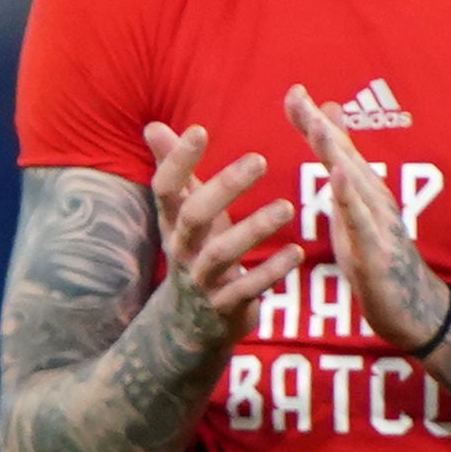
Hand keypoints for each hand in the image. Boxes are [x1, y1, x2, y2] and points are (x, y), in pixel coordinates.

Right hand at [143, 122, 302, 351]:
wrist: (191, 324)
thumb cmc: (195, 252)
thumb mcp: (181, 214)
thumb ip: (174, 170)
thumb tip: (154, 126)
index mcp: (172, 223)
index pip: (165, 188)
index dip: (177, 160)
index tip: (198, 130)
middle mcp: (181, 249)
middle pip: (194, 216)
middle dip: (224, 187)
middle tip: (259, 159)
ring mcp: (202, 280)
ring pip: (221, 254)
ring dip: (254, 230)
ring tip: (287, 208)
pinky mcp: (225, 306)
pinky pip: (248, 288)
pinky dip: (271, 271)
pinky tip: (296, 252)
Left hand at [284, 85, 447, 346]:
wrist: (412, 308)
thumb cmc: (377, 255)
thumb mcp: (353, 211)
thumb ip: (342, 173)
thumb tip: (331, 132)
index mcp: (362, 190)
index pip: (335, 148)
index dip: (314, 120)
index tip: (292, 91)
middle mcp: (372, 198)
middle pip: (343, 155)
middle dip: (319, 125)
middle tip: (297, 95)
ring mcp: (377, 223)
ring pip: (353, 182)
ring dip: (335, 151)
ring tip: (316, 125)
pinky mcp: (375, 250)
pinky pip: (361, 220)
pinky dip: (349, 197)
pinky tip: (337, 176)